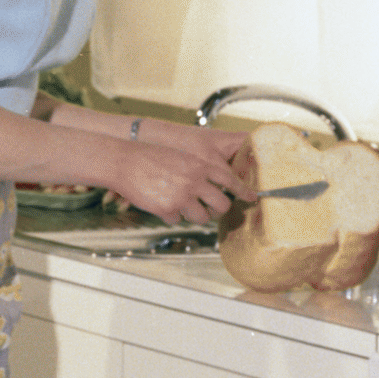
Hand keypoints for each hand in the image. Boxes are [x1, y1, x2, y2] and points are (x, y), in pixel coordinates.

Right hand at [106, 122, 247, 224]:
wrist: (125, 162)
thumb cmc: (151, 157)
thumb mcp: (182, 158)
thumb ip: (198, 171)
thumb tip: (211, 187)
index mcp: (200, 166)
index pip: (230, 181)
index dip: (243, 191)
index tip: (252, 197)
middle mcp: (195, 182)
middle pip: (221, 205)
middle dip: (219, 210)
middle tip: (214, 210)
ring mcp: (182, 197)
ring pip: (202, 218)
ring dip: (195, 215)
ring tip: (183, 207)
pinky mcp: (168, 209)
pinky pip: (176, 220)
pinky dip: (170, 215)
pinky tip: (160, 203)